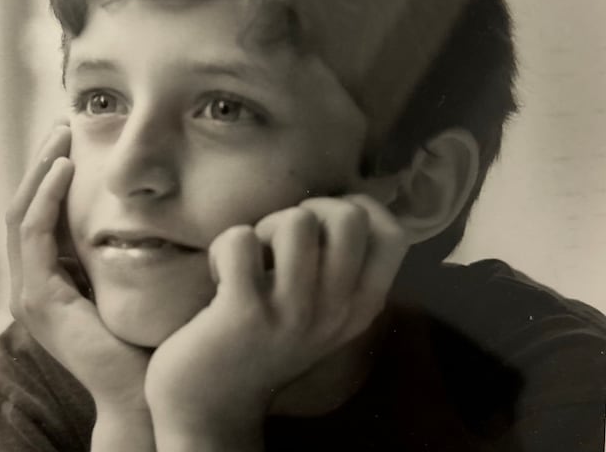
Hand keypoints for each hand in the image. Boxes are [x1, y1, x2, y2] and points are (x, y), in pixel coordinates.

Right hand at [5, 120, 151, 419]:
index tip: (71, 139)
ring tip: (60, 134)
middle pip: (24, 206)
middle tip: (61, 124)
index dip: (49, 174)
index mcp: (48, 279)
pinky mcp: (38, 298)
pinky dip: (46, 197)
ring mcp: (29, 292)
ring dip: (40, 169)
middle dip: (40, 162)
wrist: (140, 389)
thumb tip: (139, 206)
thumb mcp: (125, 280)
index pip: (38, 214)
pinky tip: (63, 168)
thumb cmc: (142, 336)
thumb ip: (117, 249)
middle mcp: (30, 283)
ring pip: (22, 212)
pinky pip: (34, 233)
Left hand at [145, 195, 407, 450]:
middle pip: (349, 217)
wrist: (212, 404)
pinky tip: (221, 276)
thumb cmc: (264, 340)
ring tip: (251, 260)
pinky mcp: (244, 313)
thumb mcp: (321, 312)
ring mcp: (291, 312)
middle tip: (281, 242)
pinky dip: (224, 247)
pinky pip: (241, 241)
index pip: (392, 235)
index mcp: (360, 306)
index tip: (321, 225)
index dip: (356, 208)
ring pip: (295, 222)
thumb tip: (347, 201)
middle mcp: (335, 310)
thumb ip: (341, 268)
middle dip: (308, 210)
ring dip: (263, 228)